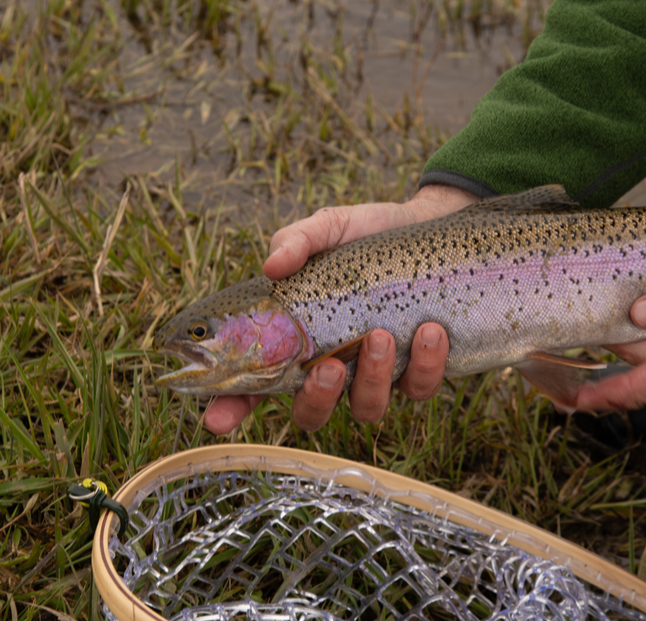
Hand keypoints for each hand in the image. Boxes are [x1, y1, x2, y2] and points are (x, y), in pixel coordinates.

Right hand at [203, 184, 477, 433]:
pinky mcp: (420, 371)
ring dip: (373, 378)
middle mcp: (332, 368)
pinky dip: (425, 365)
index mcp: (296, 341)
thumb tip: (272, 265)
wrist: (426, 226)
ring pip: (367, 408)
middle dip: (317, 399)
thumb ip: (296, 241)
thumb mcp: (326, 228)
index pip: (253, 385)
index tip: (216, 419)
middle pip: (311, 414)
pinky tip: (429, 330)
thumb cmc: (363, 234)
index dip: (230, 409)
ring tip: (380, 335)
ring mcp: (376, 375)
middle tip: (330, 365)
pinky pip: (420, 388)